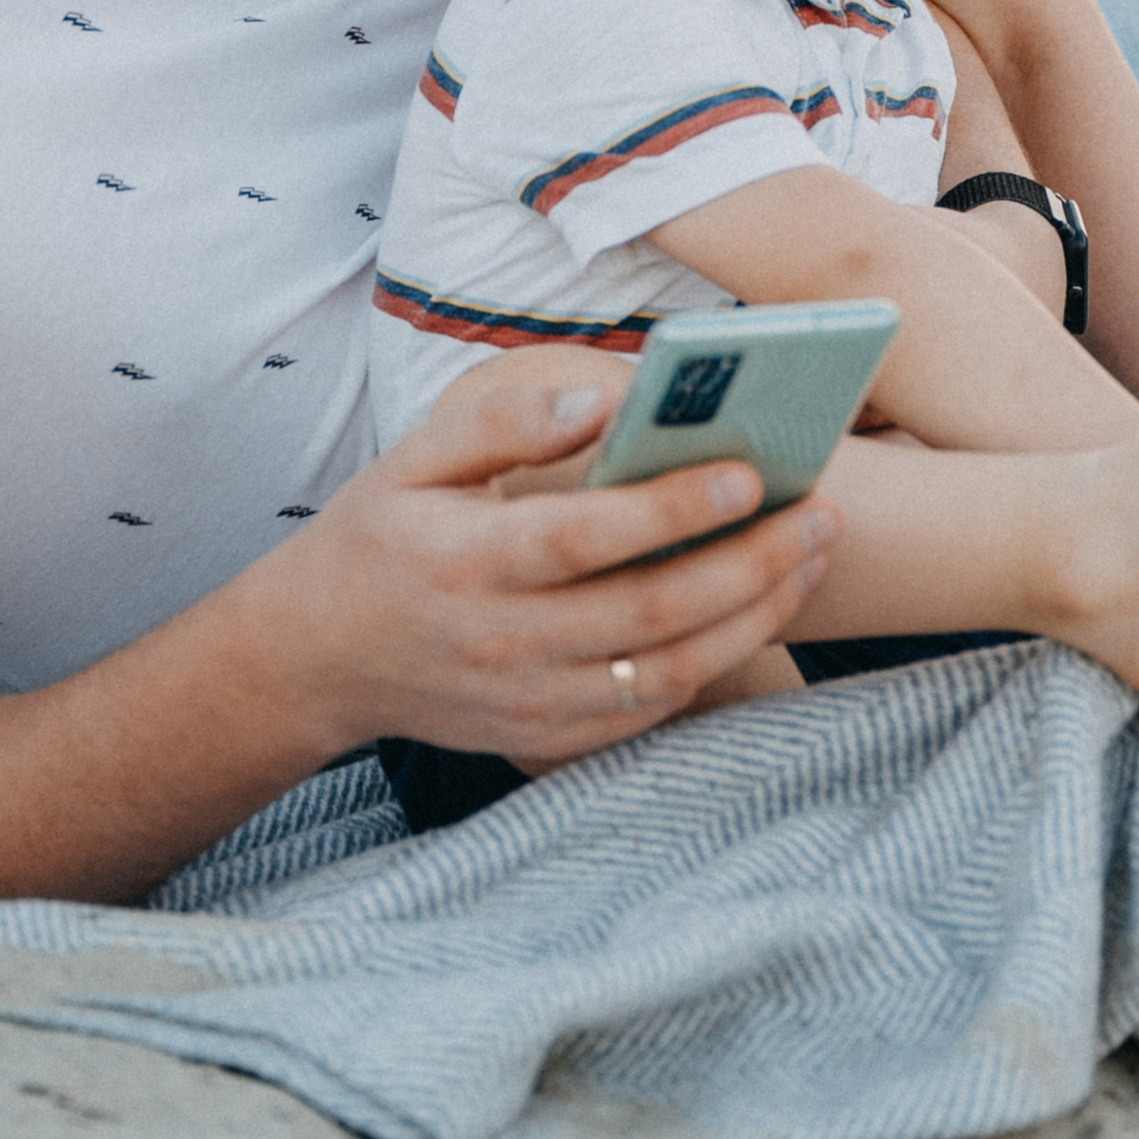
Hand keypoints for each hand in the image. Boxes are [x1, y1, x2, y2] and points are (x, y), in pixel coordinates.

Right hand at [282, 358, 841, 766]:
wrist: (317, 657)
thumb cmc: (378, 536)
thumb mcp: (414, 459)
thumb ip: (506, 422)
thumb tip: (603, 400)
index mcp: (465, 562)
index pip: (584, 538)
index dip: (670, 508)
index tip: (748, 471)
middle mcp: (500, 643)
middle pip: (649, 612)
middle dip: (749, 563)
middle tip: (822, 513)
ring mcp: (527, 701)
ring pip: (667, 671)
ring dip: (753, 616)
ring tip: (812, 556)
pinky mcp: (547, 738)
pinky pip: (649, 711)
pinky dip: (715, 663)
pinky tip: (760, 609)